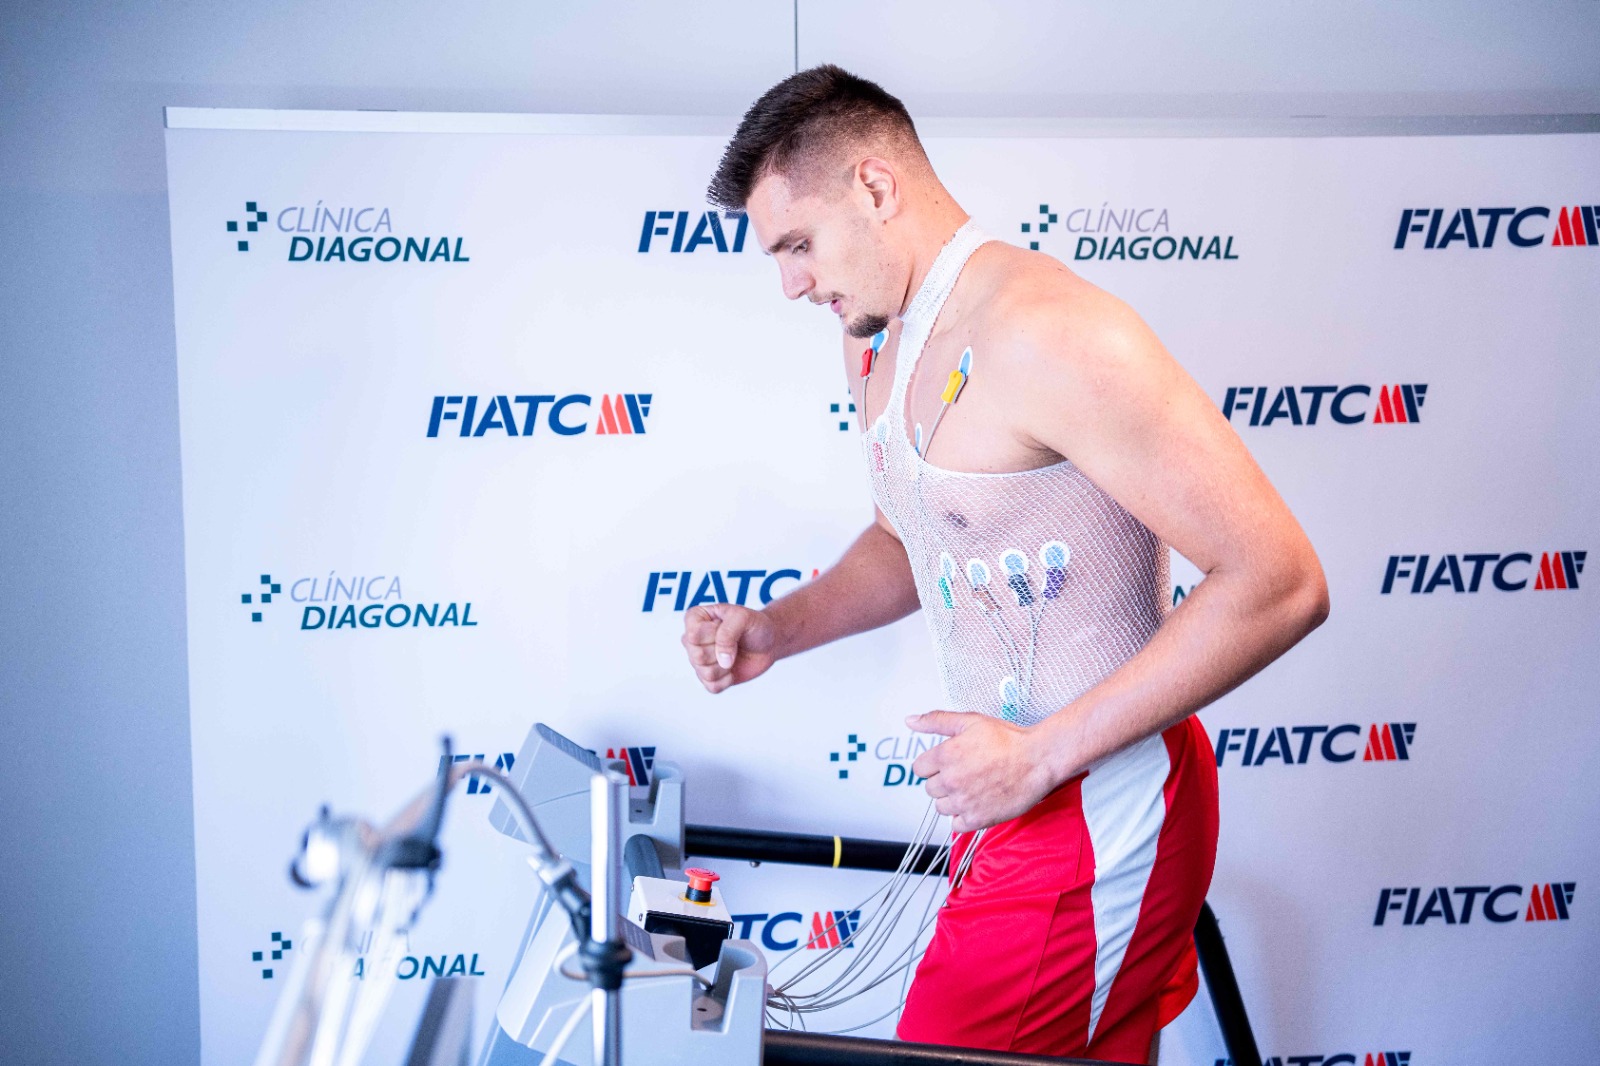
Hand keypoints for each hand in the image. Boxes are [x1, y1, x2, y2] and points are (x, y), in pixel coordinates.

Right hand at [681, 603, 778, 693]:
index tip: (725, 626)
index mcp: (694, 619)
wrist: (768, 642)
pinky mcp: (708, 678)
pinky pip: (712, 686)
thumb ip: (727, 633)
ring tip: (734, 654)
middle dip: (722, 651)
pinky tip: (733, 668)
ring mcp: (698, 661)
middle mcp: (692, 641)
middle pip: (698, 656)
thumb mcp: (743, 617)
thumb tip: (722, 661)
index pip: (693, 635)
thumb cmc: (754, 625)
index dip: (714, 634)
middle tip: (734, 642)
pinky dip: (728, 679)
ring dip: (726, 666)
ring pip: (705, 673)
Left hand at [908, 711, 1057, 830]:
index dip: (933, 764)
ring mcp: (963, 801)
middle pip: (930, 789)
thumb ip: (936, 721)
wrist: (1037, 760)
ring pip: (941, 807)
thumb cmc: (1008, 740)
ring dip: (952, 800)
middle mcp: (950, 780)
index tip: (948, 763)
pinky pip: (956, 825)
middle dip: (943, 781)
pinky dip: (963, 817)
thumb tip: (910, 721)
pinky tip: (976, 804)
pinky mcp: (977, 818)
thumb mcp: (970, 721)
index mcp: (945, 755)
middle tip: (965, 774)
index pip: (919, 769)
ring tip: (972, 788)